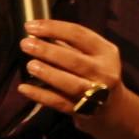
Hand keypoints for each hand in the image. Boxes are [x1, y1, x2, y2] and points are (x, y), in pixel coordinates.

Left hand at [17, 18, 127, 133]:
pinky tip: (24, 88)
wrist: (113, 108)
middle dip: (48, 51)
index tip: (30, 26)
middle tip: (26, 44)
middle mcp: (105, 72)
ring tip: (30, 65)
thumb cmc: (96, 74)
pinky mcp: (84, 112)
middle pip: (74, 60)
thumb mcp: (93, 55)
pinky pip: (60, 102)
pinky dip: (40, 95)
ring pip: (71, 83)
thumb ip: (70, 45)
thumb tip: (37, 33)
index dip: (53, 28)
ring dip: (48, 73)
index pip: (78, 34)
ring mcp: (97, 94)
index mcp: (106, 52)